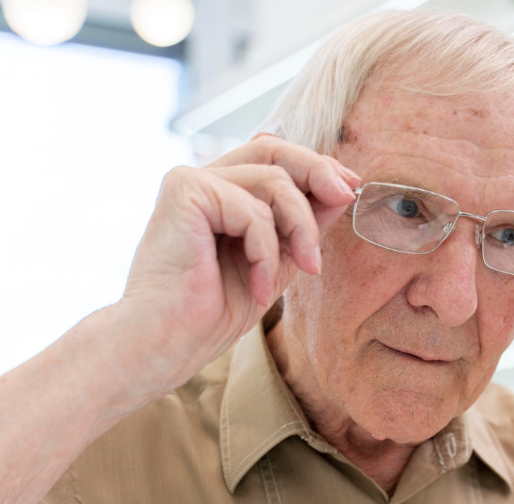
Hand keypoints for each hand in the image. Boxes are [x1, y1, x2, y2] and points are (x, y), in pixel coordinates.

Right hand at [113, 134, 359, 400]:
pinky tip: (259, 286)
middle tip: (345, 198)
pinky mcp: (184, 190)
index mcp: (219, 193)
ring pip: (273, 181)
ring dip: (300, 228)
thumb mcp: (274, 262)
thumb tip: (341, 190)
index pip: (273, 158)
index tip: (349, 189)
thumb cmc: (210, 312)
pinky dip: (266, 252)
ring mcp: (190, 180)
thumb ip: (299, 225)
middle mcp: (202, 179)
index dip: (315, 166)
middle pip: (273, 150)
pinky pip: (253, 210)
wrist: (165, 343)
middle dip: (318, 173)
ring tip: (304, 268)